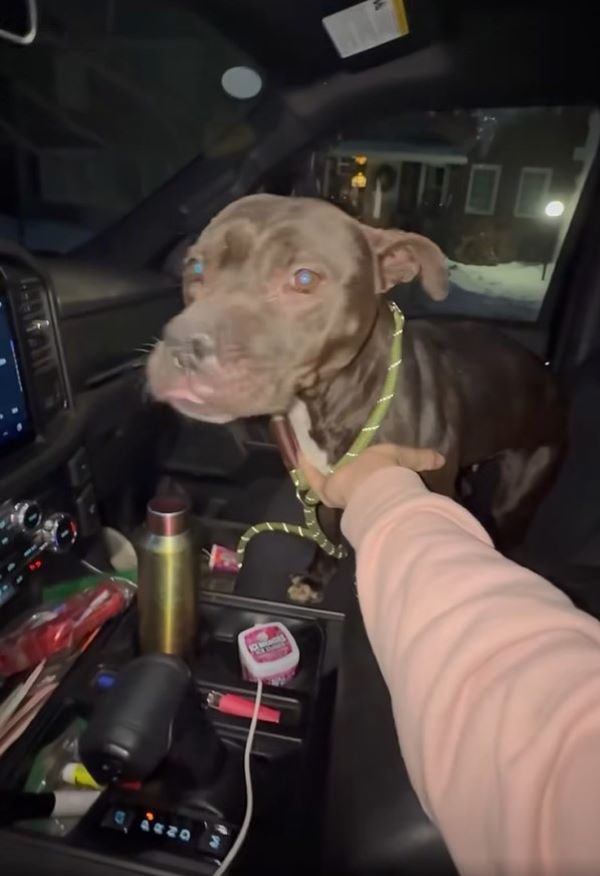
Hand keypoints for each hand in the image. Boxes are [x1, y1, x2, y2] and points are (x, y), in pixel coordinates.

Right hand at [299, 444, 444, 509]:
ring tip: (311, 446)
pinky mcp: (324, 486)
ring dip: (319, 463)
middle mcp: (354, 486)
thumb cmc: (387, 473)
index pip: (363, 469)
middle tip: (329, 446)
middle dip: (337, 462)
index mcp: (371, 477)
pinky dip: (304, 465)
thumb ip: (420, 458)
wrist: (371, 487)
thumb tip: (441, 458)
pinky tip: (297, 450)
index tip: (353, 452)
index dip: (358, 462)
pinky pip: (311, 476)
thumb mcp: (405, 458)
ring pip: (325, 474)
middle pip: (343, 472)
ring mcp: (337, 486)